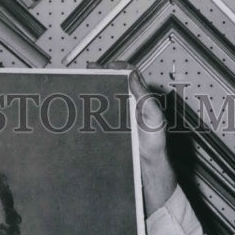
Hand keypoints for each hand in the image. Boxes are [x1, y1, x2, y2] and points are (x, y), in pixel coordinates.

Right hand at [93, 61, 176, 214]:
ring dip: (92, 89)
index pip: (130, 76)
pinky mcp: (110, 128)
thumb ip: (146, 99)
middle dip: (100, 74)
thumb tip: (133, 76)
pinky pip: (98, 114)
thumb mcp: (154, 119)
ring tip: (80, 84)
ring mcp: (119, 116)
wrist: (148, 168)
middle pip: (113, 83)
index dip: (119, 68)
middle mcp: (129, 105)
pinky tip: (80, 107)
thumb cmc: (155, 145)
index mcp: (141, 100)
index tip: (107, 66)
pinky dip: (88, 108)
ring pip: (104, 97)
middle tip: (88, 71)